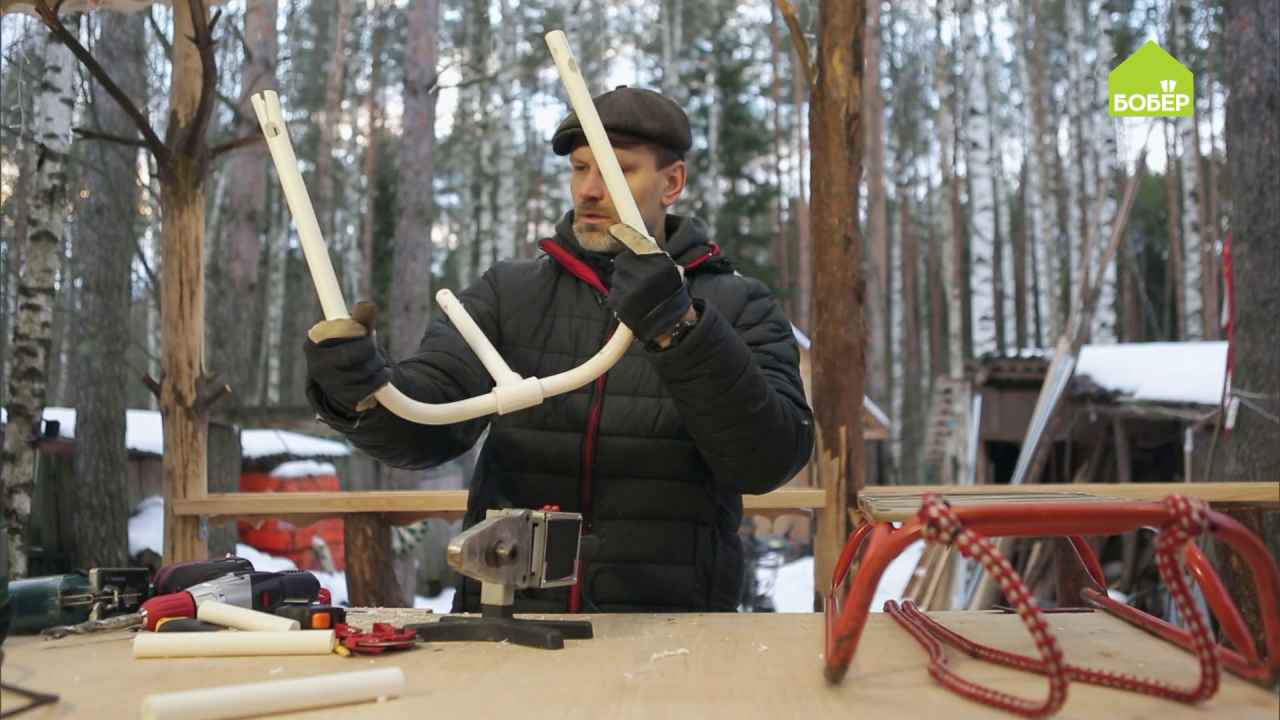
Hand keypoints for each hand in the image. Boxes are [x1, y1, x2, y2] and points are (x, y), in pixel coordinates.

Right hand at [303, 301, 389, 411]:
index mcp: (313, 343)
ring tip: (377, 361)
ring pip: (363, 371)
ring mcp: (330, 384)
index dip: (353, 331)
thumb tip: (368, 305)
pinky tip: (383, 374)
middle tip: (373, 345)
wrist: (343, 380)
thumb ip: (360, 320)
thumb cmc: (347, 349)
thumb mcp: (351, 333)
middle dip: (369, 348)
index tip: (362, 330)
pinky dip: (381, 379)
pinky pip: (369, 388)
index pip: (336, 333)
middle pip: (350, 354)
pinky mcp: (344, 398)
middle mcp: (317, 365)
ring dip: (378, 363)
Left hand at [606, 228, 690, 342]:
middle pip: (622, 262)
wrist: (674, 325)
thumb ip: (653, 255)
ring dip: (623, 282)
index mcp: (659, 266)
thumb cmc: (672, 294)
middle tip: (637, 275)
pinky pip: (614, 294)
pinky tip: (633, 302)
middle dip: (627, 267)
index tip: (615, 229)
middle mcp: (644, 278)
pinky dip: (620, 296)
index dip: (624, 236)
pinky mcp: (622, 307)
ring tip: (638, 292)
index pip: (636, 245)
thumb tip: (630, 234)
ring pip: (617, 278)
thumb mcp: (671, 270)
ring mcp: (632, 293)